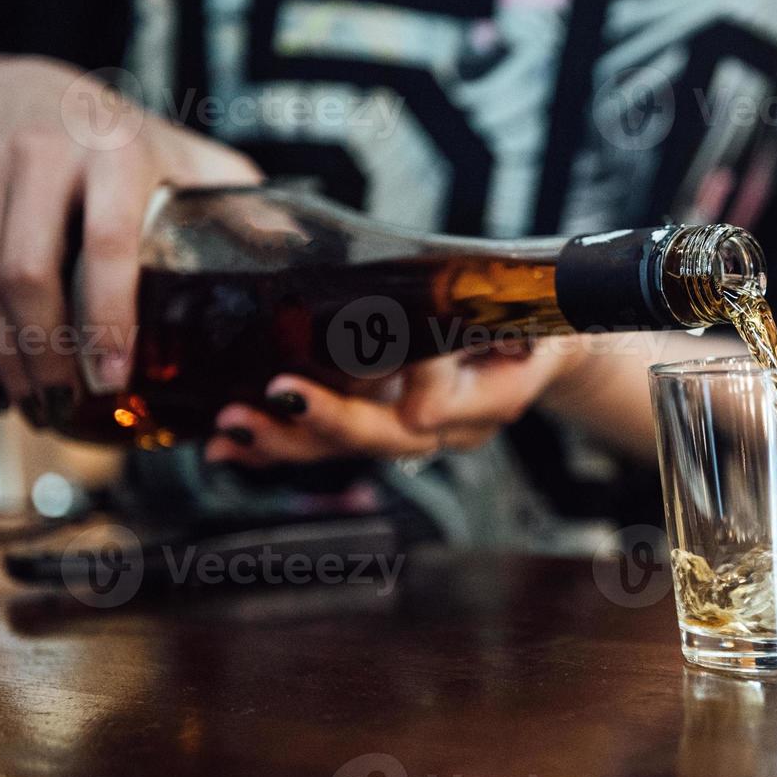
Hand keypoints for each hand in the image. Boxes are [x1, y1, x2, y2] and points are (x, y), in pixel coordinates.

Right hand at [0, 54, 261, 425]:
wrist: (22, 83)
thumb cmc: (118, 135)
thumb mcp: (181, 153)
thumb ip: (232, 195)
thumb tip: (298, 249)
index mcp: (118, 156)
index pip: (108, 246)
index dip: (109, 319)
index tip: (114, 377)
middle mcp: (47, 155)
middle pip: (27, 272)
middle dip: (42, 351)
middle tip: (64, 405)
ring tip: (27, 401)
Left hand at [203, 343, 583, 465]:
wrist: (543, 344)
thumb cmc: (535, 327)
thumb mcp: (528, 326)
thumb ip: (481, 343)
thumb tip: (421, 392)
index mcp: (484, 403)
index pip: (428, 407)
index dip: (381, 393)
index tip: (340, 364)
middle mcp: (443, 427)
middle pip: (375, 439)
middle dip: (319, 423)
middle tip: (272, 399)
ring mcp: (411, 430)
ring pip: (344, 449)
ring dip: (284, 441)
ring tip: (233, 426)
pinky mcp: (381, 420)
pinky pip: (328, 445)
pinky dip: (278, 446)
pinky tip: (233, 447)